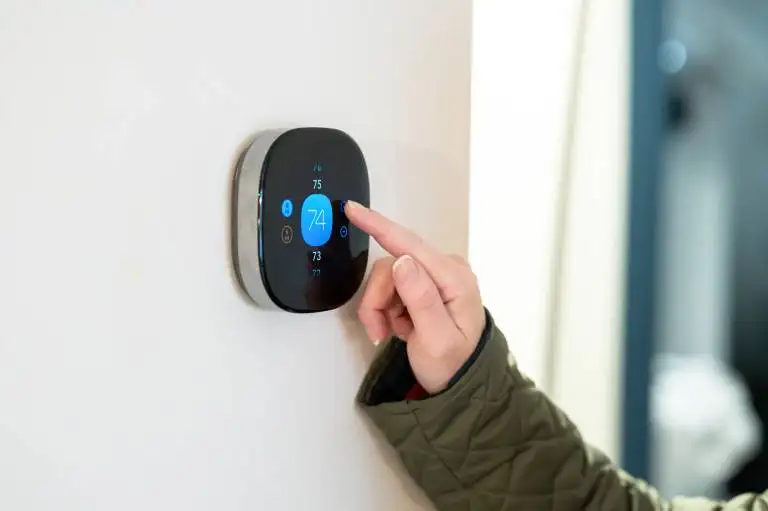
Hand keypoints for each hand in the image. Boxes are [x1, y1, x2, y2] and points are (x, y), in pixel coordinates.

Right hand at [345, 201, 485, 393]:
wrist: (461, 384)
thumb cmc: (452, 365)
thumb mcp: (437, 339)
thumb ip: (421, 299)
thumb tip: (401, 260)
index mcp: (454, 278)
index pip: (410, 246)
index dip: (379, 226)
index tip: (352, 210)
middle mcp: (446, 269)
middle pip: (391, 267)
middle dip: (378, 299)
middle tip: (378, 331)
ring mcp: (434, 276)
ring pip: (386, 279)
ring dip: (379, 308)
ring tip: (389, 333)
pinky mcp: (423, 285)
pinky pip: (390, 288)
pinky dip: (385, 310)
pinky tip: (398, 328)